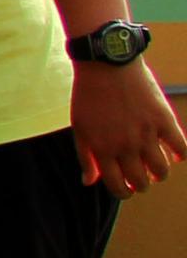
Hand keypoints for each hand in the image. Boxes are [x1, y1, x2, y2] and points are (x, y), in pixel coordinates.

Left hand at [73, 59, 183, 197]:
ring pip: (162, 170)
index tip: (127, 188)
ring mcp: (146, 134)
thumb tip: (89, 182)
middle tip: (143, 178)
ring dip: (161, 173)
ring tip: (158, 168)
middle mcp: (125, 146)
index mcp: (102, 150)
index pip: (117, 186)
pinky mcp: (164, 120)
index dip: (124, 192)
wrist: (106, 66)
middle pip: (141, 182)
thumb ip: (85, 157)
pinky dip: (180, 155)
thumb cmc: (89, 97)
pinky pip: (181, 148)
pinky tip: (175, 152)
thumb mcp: (80, 128)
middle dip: (142, 185)